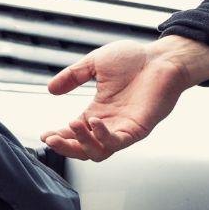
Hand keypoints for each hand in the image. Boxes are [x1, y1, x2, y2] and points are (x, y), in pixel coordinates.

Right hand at [41, 35, 208, 160]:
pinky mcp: (138, 128)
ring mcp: (124, 128)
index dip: (59, 136)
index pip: (75, 133)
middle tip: (52, 138)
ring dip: (82, 143)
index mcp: (98, 112)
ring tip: (73, 125)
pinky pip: (118, 142)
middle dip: (66, 146)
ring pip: (98, 152)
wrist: (163, 57)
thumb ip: (73, 76)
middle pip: (84, 149)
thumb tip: (51, 88)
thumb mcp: (95, 64)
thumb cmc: (136, 59)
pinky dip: (103, 136)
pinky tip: (94, 122)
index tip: (45, 134)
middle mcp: (109, 124)